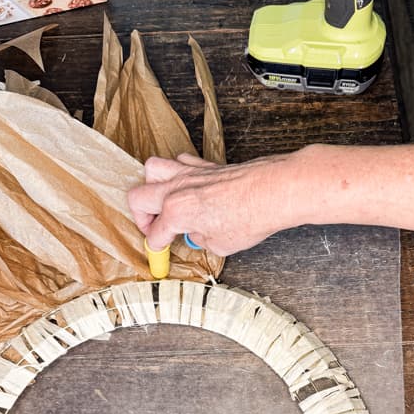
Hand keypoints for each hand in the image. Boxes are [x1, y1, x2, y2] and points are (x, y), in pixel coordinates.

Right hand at [127, 151, 305, 255]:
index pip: (155, 233)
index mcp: (176, 211)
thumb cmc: (251, 217)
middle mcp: (177, 188)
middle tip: (153, 228)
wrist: (274, 191)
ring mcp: (190, 172)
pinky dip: (176, 173)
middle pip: (138, 197)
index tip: (159, 251)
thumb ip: (201, 239)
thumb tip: (196, 234)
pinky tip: (186, 186)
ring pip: (153, 170)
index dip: (156, 246)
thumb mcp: (221, 244)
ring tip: (161, 202)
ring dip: (152, 187)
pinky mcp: (206, 165)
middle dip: (141, 217)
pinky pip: (179, 162)